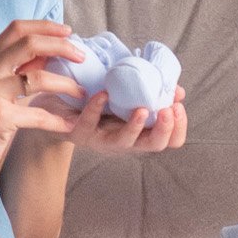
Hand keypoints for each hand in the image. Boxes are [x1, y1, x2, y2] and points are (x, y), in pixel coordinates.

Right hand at [0, 21, 87, 187]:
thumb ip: (14, 71)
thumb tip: (48, 53)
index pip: (17, 29)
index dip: (45, 26)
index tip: (68, 32)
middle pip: (29, 43)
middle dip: (62, 46)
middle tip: (82, 57)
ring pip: (39, 78)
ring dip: (67, 85)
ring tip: (83, 94)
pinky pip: (38, 114)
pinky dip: (58, 120)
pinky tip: (70, 124)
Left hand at [69, 83, 189, 153]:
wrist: (59, 106)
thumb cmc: (100, 101)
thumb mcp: (129, 96)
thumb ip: (152, 93)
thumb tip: (178, 91)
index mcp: (141, 132)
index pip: (170, 141)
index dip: (178, 128)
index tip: (178, 107)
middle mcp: (125, 140)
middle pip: (153, 145)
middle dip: (164, 130)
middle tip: (167, 111)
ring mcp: (102, 139)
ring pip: (123, 142)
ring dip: (135, 127)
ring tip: (141, 110)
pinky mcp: (79, 133)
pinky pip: (88, 123)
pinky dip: (96, 108)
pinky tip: (103, 94)